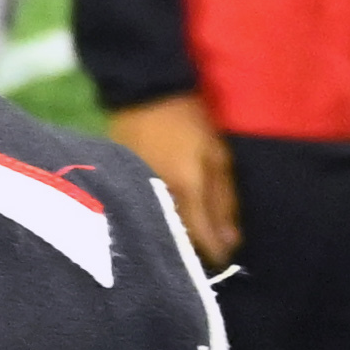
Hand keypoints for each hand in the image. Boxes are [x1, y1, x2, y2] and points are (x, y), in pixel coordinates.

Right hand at [100, 87, 241, 268]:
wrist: (143, 91)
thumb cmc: (188, 121)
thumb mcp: (217, 156)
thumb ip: (224, 201)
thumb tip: (232, 244)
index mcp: (186, 190)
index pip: (203, 241)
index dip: (216, 254)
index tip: (224, 258)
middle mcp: (157, 198)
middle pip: (176, 243)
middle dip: (192, 250)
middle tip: (204, 249)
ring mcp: (133, 194)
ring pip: (155, 231)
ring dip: (170, 238)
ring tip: (181, 237)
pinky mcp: (117, 187)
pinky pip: (137, 216)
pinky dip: (150, 222)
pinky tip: (157, 219)